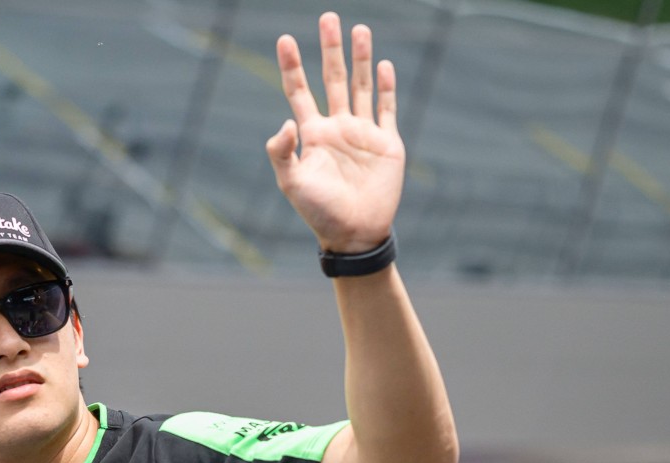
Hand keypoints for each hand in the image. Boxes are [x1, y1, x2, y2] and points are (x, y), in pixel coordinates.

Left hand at [266, 12, 405, 253]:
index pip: (299, 91)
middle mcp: (338, 127)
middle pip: (333, 79)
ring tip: (359, 29)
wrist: (355, 233)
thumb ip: (283, 153)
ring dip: (360, 58)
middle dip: (329, 49)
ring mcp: (363, 133)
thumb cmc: (319, 212)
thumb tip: (287, 121)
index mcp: (313, 134)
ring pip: (362, 87)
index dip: (292, 66)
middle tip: (328, 17)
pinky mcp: (386, 143)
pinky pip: (386, 109)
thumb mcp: (292, 183)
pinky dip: (386, 87)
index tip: (284, 39)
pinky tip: (383, 65)